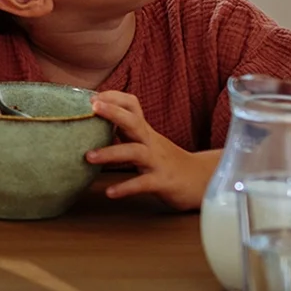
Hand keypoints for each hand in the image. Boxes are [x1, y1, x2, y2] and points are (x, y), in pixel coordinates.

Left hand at [87, 91, 209, 208]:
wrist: (201, 181)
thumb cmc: (168, 162)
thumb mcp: (148, 143)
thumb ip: (127, 133)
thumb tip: (95, 125)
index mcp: (145, 132)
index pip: (132, 105)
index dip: (113, 98)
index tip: (92, 98)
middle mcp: (151, 142)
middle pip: (134, 121)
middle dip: (113, 112)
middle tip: (92, 109)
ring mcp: (157, 161)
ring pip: (135, 152)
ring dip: (111, 153)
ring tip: (89, 157)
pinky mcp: (162, 182)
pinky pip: (142, 183)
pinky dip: (126, 187)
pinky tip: (110, 192)